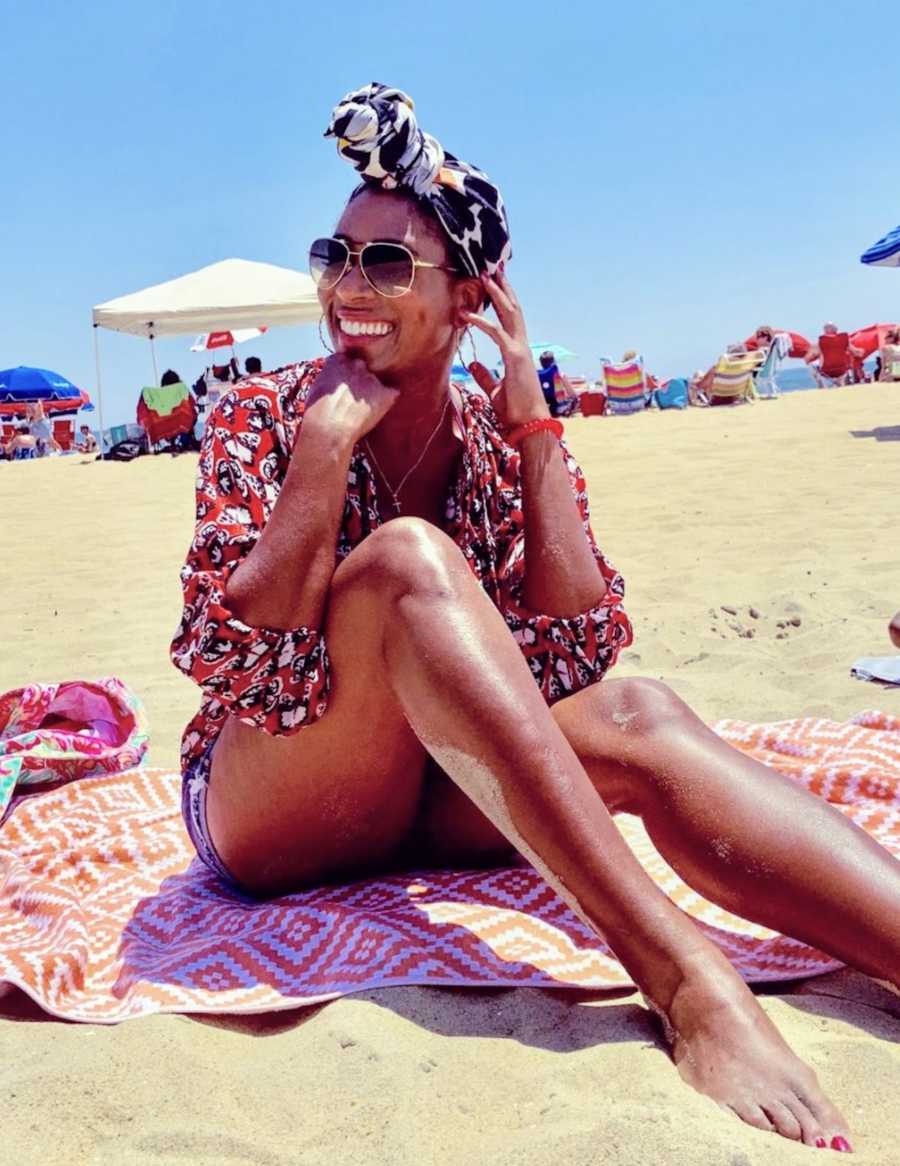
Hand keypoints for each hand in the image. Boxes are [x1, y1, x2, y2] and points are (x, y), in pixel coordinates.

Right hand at [301, 354, 398, 447]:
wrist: (328, 428)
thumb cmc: (316, 414)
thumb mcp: (316, 389)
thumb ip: (328, 380)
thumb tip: (334, 385)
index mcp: (337, 361)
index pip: (347, 361)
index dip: (346, 377)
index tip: (343, 390)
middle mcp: (356, 365)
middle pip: (362, 369)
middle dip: (360, 382)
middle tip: (353, 401)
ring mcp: (371, 378)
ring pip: (377, 382)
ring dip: (373, 393)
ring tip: (361, 412)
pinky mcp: (384, 393)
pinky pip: (392, 393)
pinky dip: (388, 401)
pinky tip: (377, 412)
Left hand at [461, 271, 549, 427]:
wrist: (530, 425)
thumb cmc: (516, 411)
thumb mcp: (495, 390)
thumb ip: (485, 376)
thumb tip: (473, 364)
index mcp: (518, 351)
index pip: (510, 319)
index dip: (502, 300)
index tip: (494, 284)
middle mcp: (521, 346)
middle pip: (513, 309)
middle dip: (502, 287)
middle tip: (492, 267)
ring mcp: (520, 350)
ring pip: (509, 314)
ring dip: (496, 294)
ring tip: (485, 275)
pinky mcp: (515, 358)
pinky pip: (497, 334)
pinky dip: (481, 323)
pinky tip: (467, 315)